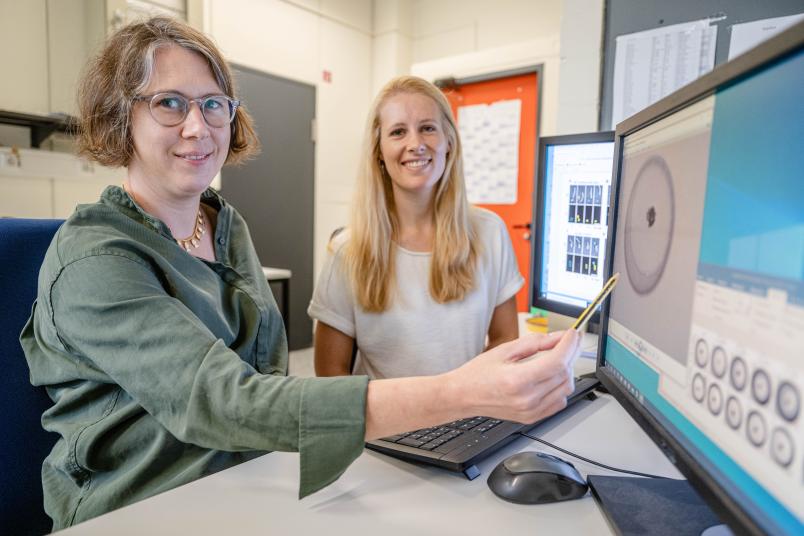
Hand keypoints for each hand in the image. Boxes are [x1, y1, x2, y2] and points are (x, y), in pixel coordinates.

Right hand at [445, 330, 581, 423]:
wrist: (463, 396)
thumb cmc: (477, 374)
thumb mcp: (504, 350)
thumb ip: (534, 343)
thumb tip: (557, 337)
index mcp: (517, 380)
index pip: (557, 362)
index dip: (569, 345)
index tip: (572, 334)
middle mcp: (527, 399)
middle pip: (564, 374)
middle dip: (571, 353)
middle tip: (568, 341)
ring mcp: (531, 411)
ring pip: (566, 389)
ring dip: (567, 370)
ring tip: (559, 357)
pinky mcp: (533, 417)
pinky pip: (559, 402)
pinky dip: (561, 387)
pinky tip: (553, 376)